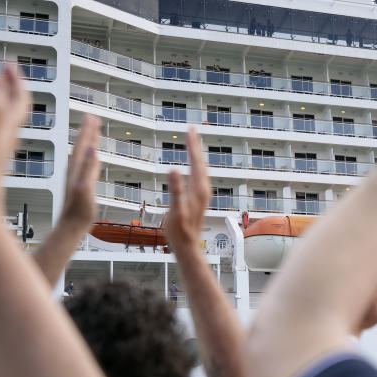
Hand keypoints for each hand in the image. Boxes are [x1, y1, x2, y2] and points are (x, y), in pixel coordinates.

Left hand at [60, 115, 100, 228]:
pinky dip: (88, 155)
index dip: (87, 131)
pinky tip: (91, 155)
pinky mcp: (78, 183)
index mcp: (76, 169)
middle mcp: (74, 170)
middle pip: (80, 146)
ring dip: (87, 141)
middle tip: (92, 117)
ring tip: (92, 131)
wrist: (71, 226)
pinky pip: (84, 163)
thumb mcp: (85, 188)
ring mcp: (75, 176)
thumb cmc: (79, 211)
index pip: (82, 145)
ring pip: (81, 153)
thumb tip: (92, 149)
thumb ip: (88, 168)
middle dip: (87, 131)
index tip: (92, 117)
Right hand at [164, 127, 208, 254]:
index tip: (190, 129)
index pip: (196, 161)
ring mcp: (202, 194)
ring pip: (200, 169)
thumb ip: (175, 190)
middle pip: (200, 163)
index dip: (192, 145)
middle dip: (195, 146)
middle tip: (192, 130)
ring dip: (195, 155)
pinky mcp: (198, 198)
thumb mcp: (176, 210)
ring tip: (192, 143)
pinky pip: (197, 177)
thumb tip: (173, 169)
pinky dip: (194, 167)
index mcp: (198, 189)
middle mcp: (203, 189)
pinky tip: (191, 167)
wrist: (188, 246)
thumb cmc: (180, 231)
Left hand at [354, 255, 376, 333]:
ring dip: (373, 263)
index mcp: (373, 293)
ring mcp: (358, 285)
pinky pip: (359, 272)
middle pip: (375, 269)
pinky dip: (365, 267)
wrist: (347, 324)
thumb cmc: (365, 320)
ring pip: (366, 270)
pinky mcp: (353, 286)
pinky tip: (368, 264)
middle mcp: (365, 287)